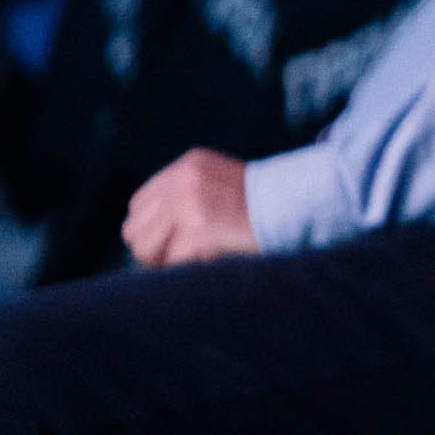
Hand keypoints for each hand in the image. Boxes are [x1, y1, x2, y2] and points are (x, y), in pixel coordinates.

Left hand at [123, 149, 257, 265]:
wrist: (299, 205)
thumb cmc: (266, 205)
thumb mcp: (222, 184)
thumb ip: (187, 197)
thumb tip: (147, 236)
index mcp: (187, 166)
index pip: (139, 204)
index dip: (153, 230)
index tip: (174, 242)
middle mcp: (182, 181)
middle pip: (134, 229)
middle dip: (154, 249)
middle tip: (181, 257)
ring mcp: (187, 204)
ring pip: (144, 248)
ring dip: (167, 261)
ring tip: (195, 258)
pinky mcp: (197, 229)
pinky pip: (172, 263)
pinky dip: (190, 268)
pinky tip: (214, 258)